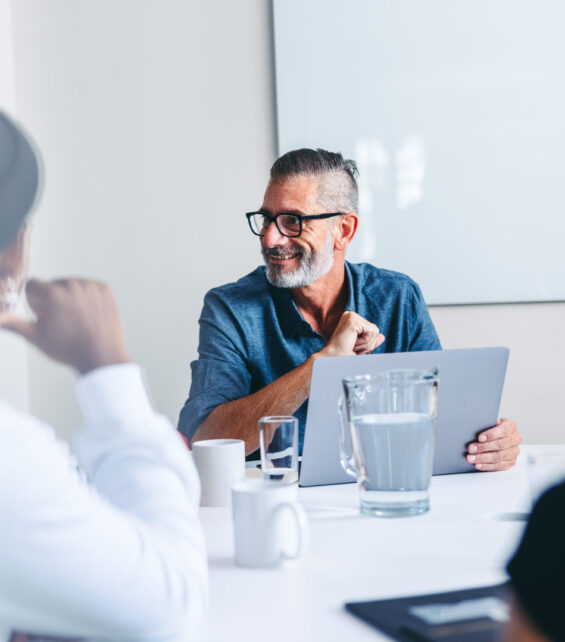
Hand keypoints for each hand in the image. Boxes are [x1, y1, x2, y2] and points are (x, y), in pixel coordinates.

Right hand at [0, 278, 129, 373]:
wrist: (100, 356)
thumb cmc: (68, 348)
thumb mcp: (36, 336)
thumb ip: (13, 323)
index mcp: (53, 294)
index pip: (32, 285)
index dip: (34, 302)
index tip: (43, 315)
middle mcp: (72, 285)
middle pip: (52, 284)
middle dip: (51, 299)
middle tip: (61, 320)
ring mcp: (90, 286)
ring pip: (71, 285)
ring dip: (69, 297)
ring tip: (75, 319)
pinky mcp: (104, 289)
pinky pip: (88, 287)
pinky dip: (86, 297)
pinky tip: (87, 314)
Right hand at [319, 311, 384, 356]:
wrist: (333, 362)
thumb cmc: (343, 357)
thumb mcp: (361, 349)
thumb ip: (370, 342)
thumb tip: (382, 336)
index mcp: (351, 321)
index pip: (371, 330)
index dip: (367, 344)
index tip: (353, 348)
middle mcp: (350, 316)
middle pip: (375, 330)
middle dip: (368, 344)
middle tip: (353, 348)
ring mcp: (351, 316)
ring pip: (375, 331)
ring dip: (366, 344)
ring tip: (352, 346)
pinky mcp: (353, 320)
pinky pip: (372, 331)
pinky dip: (365, 342)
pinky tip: (352, 343)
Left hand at [466, 418, 521, 470]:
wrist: (496, 437)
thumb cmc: (490, 429)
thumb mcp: (489, 423)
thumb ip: (486, 424)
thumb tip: (478, 426)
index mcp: (511, 426)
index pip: (504, 430)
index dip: (491, 434)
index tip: (479, 438)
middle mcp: (515, 439)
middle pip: (501, 444)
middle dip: (483, 447)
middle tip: (471, 449)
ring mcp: (514, 451)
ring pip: (499, 456)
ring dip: (483, 458)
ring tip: (471, 458)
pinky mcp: (511, 462)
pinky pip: (499, 466)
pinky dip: (487, 466)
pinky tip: (477, 464)